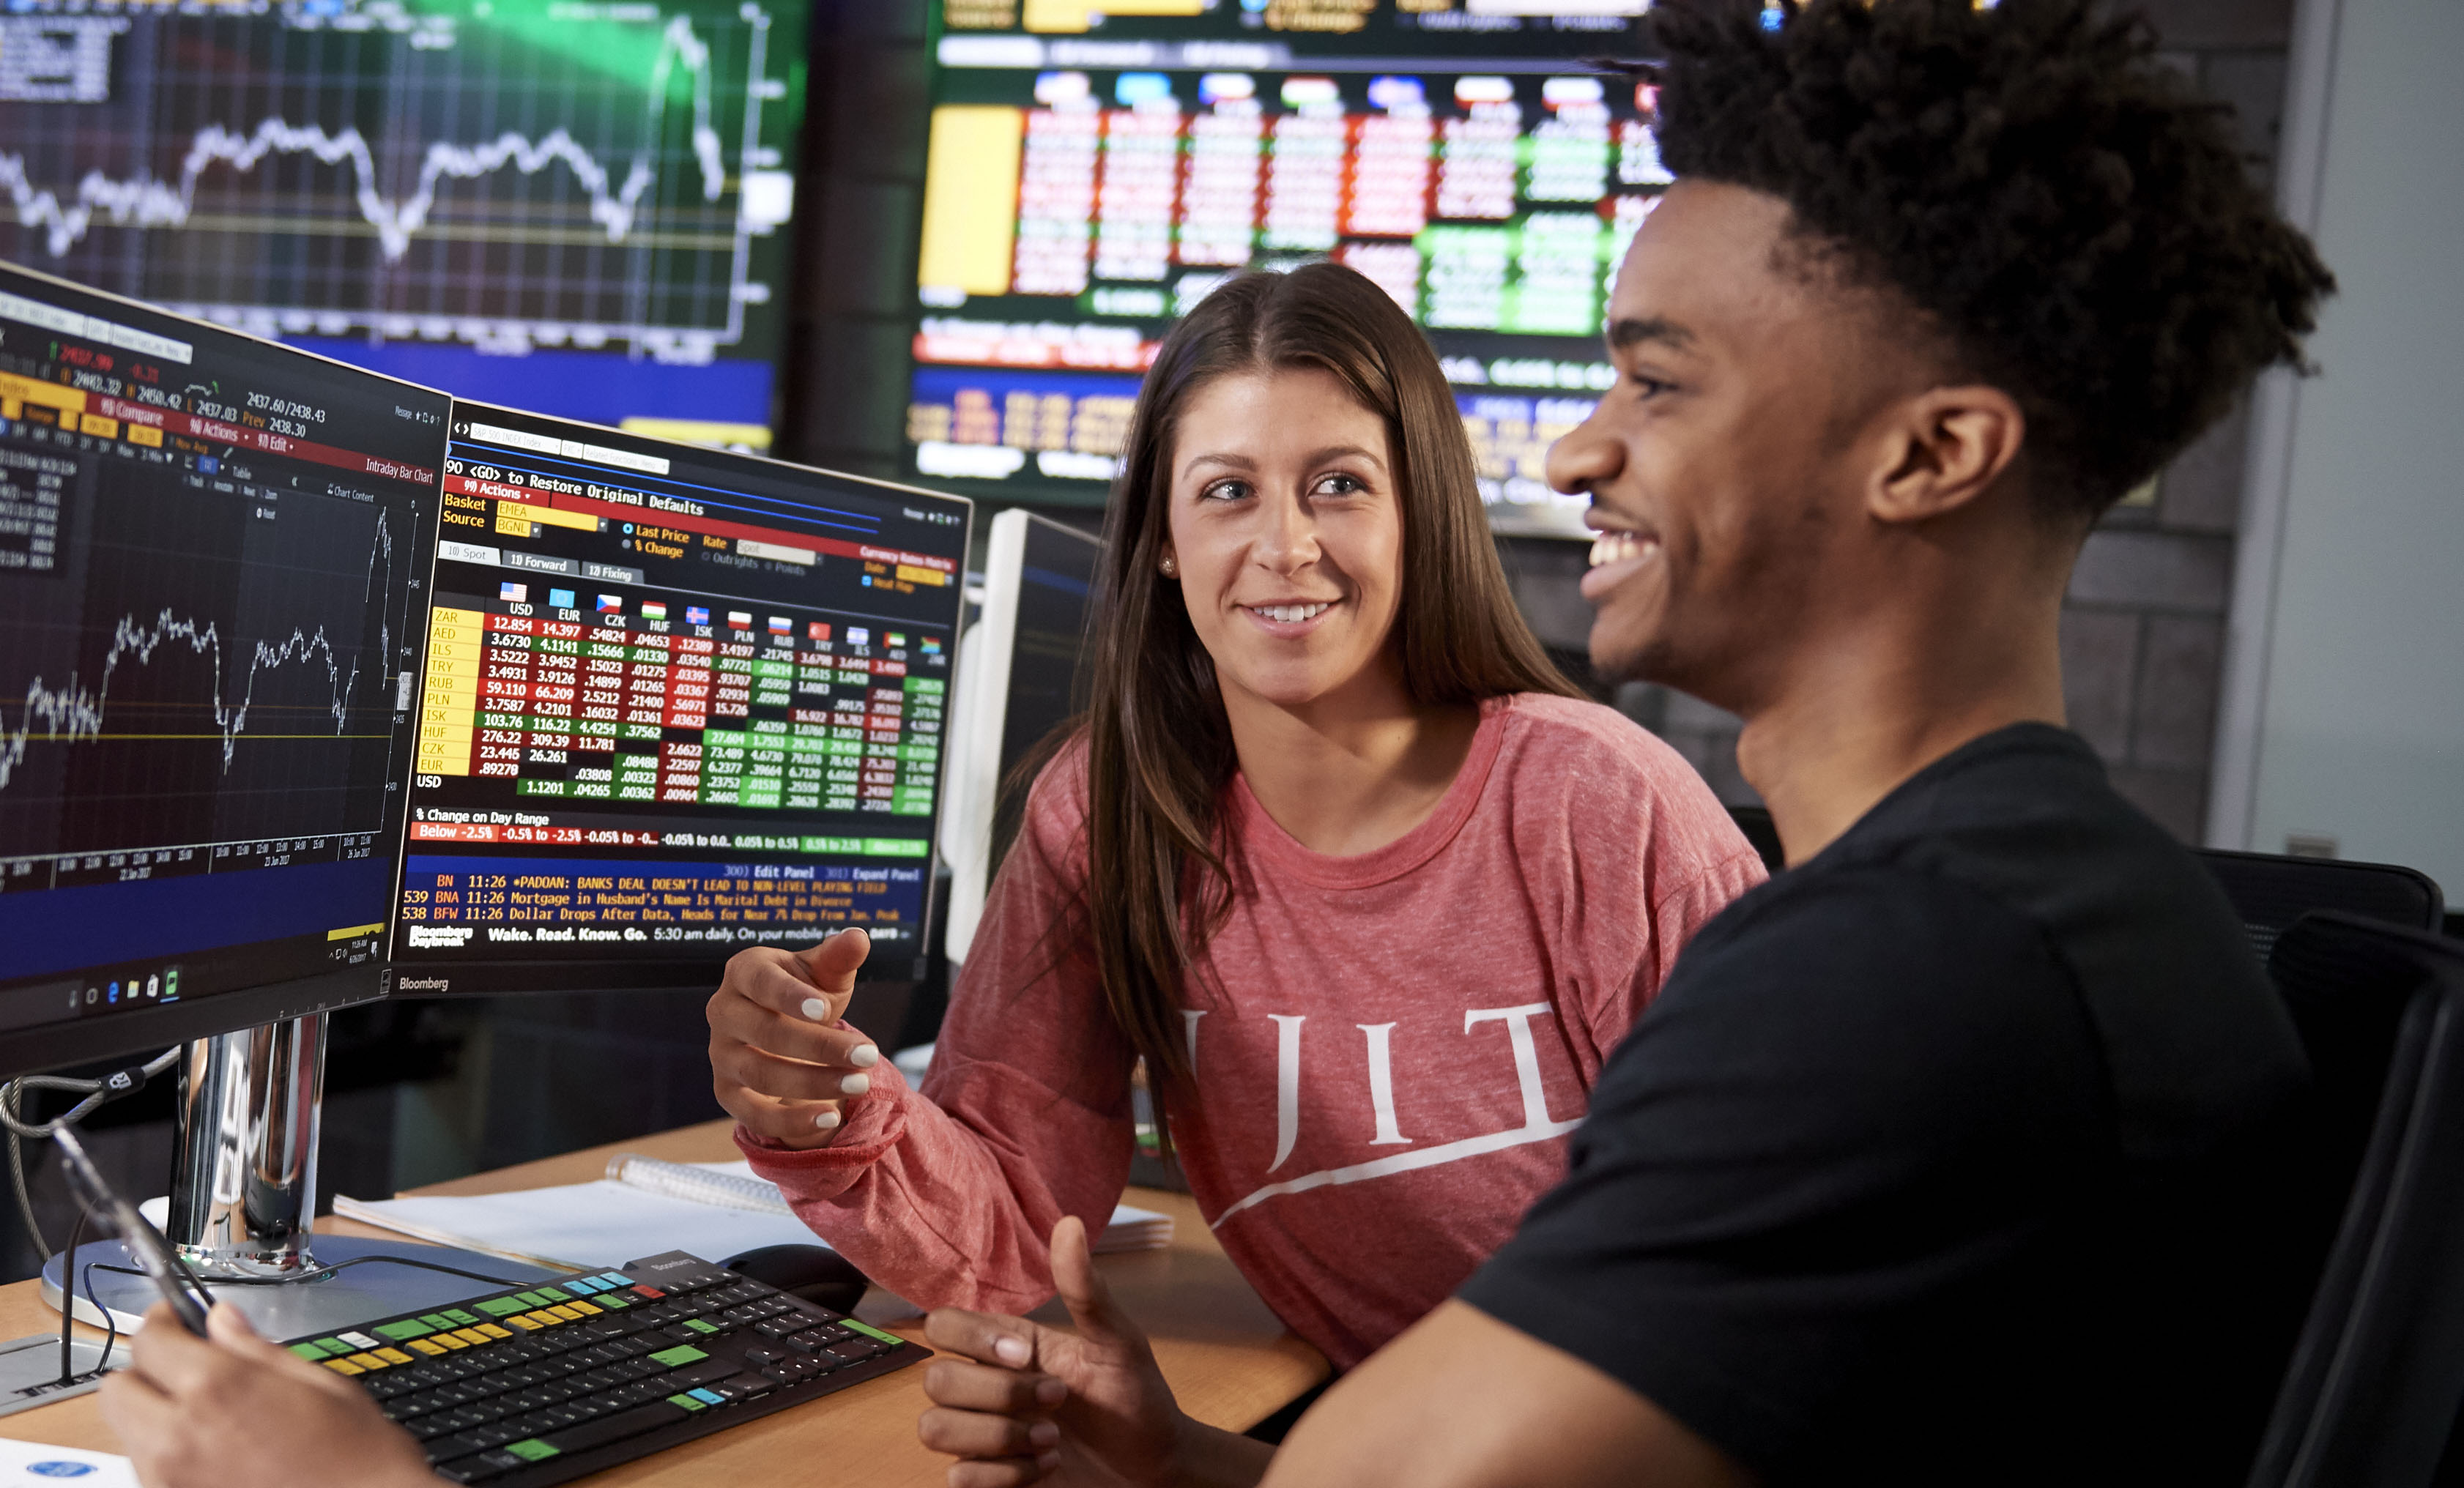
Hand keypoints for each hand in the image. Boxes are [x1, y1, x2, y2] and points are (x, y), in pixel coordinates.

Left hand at [97, 1302, 432, 1487]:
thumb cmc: (357, 1458)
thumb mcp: (320, 1384)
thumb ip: (256, 1350)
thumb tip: (223, 1321)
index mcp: (218, 1389)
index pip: (149, 1340)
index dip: (163, 1321)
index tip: (177, 1319)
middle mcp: (179, 1437)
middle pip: (116, 1388)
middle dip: (146, 1371)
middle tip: (185, 1366)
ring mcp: (168, 1480)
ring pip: (127, 1432)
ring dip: (153, 1416)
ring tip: (206, 1417)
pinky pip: (147, 1469)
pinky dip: (165, 1454)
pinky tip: (212, 1452)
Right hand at [708, 926, 883, 1148]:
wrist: (786, 1031)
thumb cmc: (807, 994)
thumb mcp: (825, 973)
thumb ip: (838, 957)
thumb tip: (858, 937)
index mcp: (744, 972)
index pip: (761, 983)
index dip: (790, 996)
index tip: (824, 1009)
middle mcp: (723, 1011)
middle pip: (767, 1033)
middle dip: (821, 1047)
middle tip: (868, 1055)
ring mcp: (721, 1054)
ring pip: (762, 1074)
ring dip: (814, 1083)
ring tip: (859, 1083)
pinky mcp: (726, 1092)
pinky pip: (753, 1114)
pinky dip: (792, 1121)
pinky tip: (831, 1117)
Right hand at [921, 1215, 1260, 1487]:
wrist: (1154, 1466)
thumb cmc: (1137, 1398)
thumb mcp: (1119, 1343)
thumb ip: (1087, 1291)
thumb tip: (1069, 1225)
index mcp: (1009, 1345)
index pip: (944, 1325)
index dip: (973, 1341)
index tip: (1024, 1356)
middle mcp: (986, 1385)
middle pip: (934, 1382)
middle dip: (1000, 1399)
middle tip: (1057, 1406)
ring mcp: (982, 1432)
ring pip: (934, 1430)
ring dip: (998, 1441)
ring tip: (1051, 1443)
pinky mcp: (987, 1476)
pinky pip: (958, 1478)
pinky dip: (1006, 1478)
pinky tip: (1044, 1469)